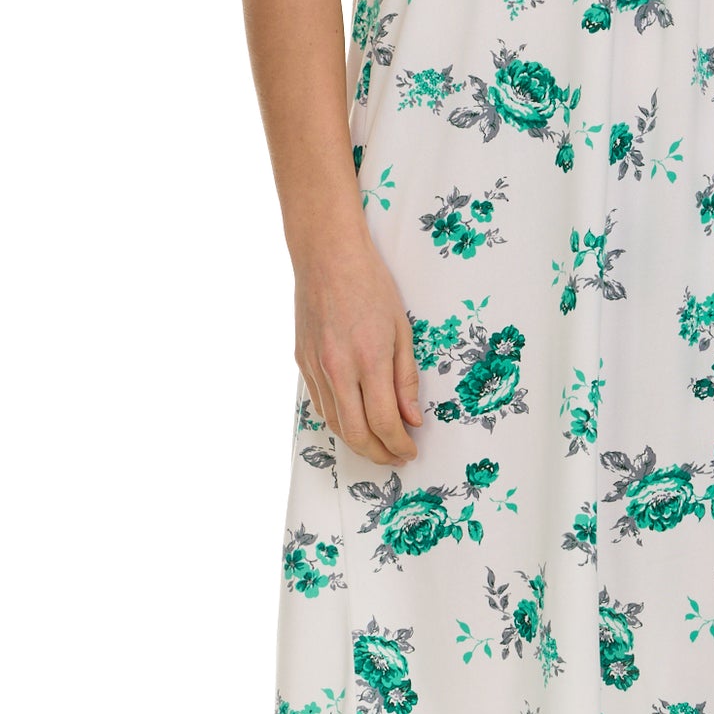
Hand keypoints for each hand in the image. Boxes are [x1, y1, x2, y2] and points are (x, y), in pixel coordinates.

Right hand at [295, 234, 423, 463]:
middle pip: (356, 433)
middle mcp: (338, 368)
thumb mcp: (402, 329)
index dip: (399, 444)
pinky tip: (354, 422)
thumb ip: (406, 378)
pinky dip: (338, 421)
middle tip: (396, 457)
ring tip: (377, 446)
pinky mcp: (302, 362)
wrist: (327, 256)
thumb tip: (412, 418)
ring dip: (357, 442)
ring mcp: (316, 367)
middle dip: (378, 453)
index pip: (384, 422)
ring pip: (334, 423)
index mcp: (369, 359)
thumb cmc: (370, 285)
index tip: (410, 450)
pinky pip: (320, 404)